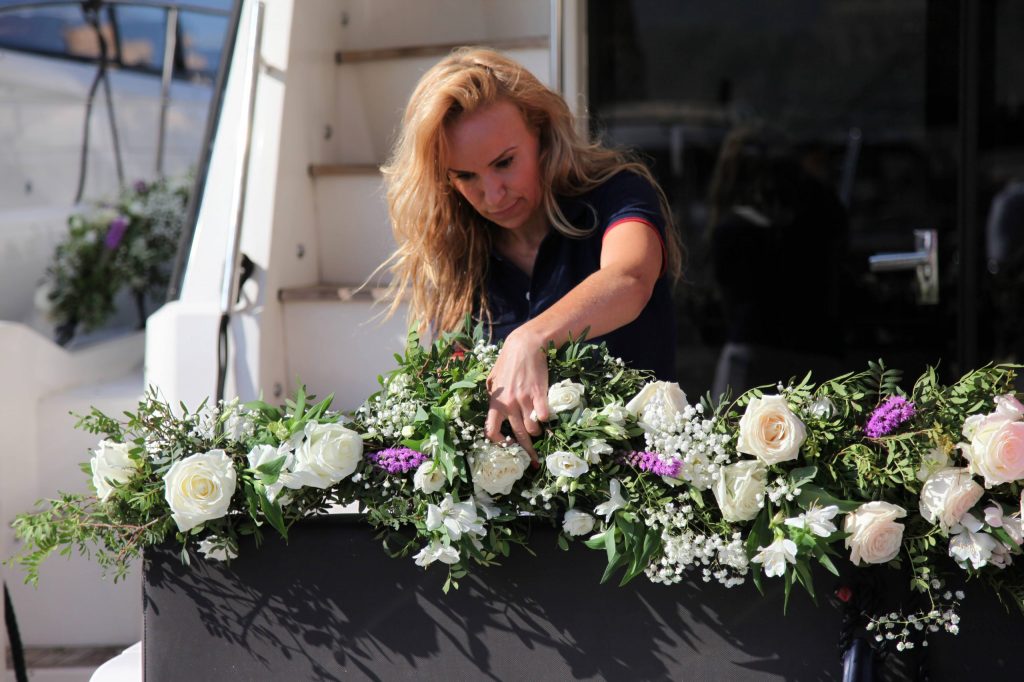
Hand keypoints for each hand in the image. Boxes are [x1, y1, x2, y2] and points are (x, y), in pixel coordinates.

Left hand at [484, 327, 549, 464]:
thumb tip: (491, 402)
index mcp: (495, 402)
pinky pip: (543, 417)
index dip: (499, 443)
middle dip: (526, 451)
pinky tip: (546, 417)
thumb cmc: (508, 360)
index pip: (491, 431)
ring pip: (532, 429)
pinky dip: (546, 420)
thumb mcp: (493, 377)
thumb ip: (491, 393)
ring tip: (539, 431)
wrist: (525, 345)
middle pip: (517, 436)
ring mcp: (524, 400)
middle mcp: (508, 405)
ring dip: (536, 433)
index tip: (508, 445)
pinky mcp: (539, 395)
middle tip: (532, 461)